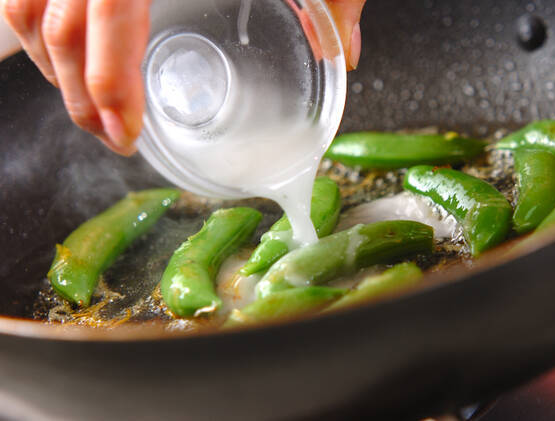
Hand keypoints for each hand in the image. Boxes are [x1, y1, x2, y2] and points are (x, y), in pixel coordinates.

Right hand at [1, 0, 365, 155]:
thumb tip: (347, 53)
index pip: (107, 15)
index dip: (106, 84)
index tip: (124, 132)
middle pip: (55, 17)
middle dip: (74, 91)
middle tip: (108, 135)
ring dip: (47, 57)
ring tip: (82, 102)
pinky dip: (36, 13)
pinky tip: (65, 42)